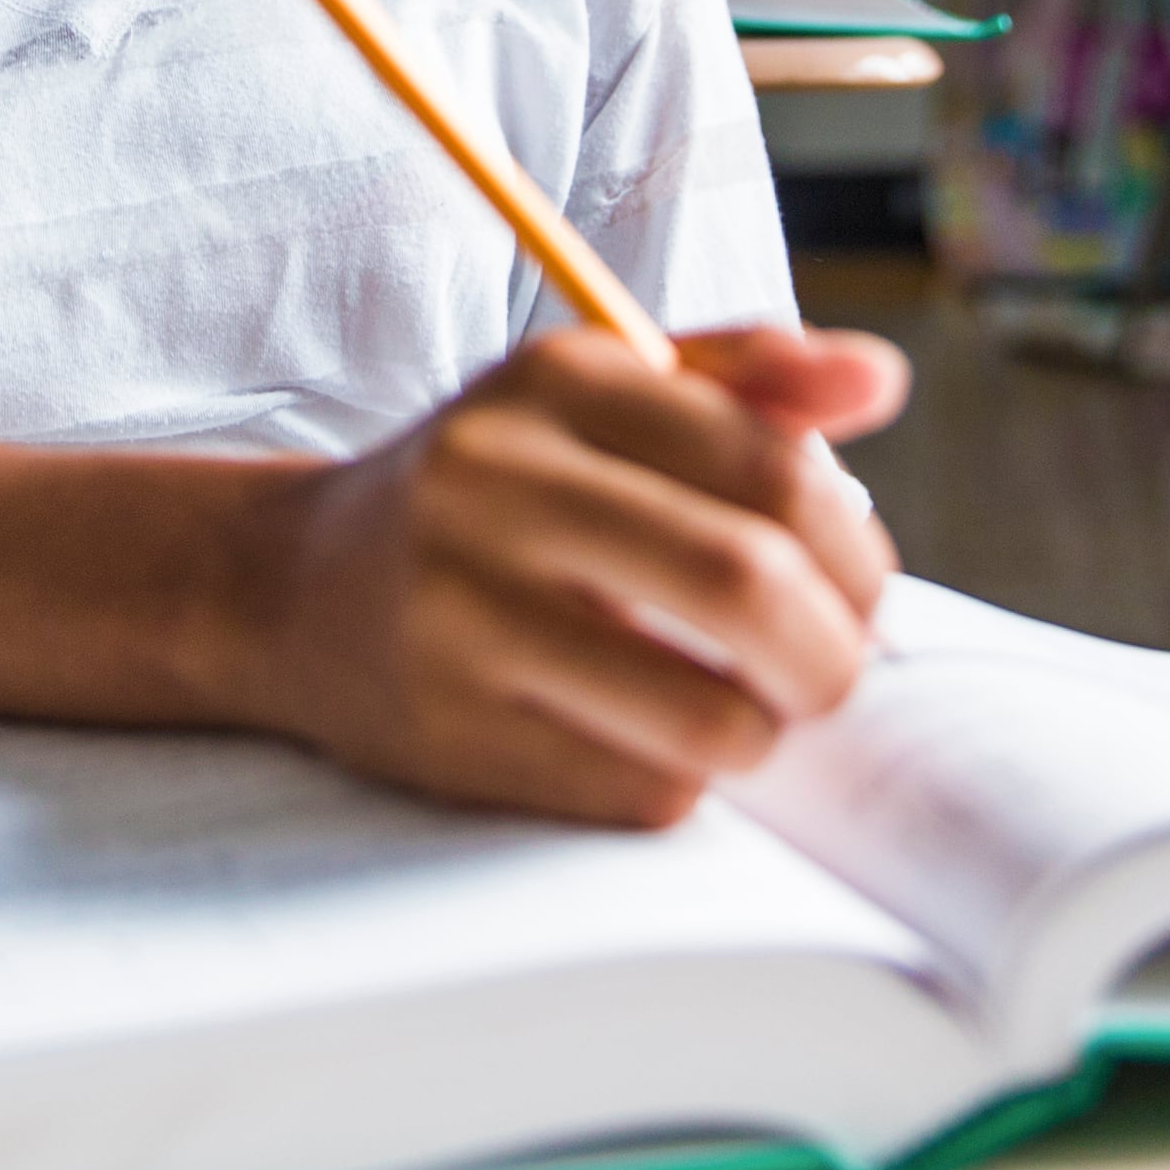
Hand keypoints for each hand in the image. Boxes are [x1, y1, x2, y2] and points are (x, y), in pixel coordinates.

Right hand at [235, 323, 909, 826]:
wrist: (288, 584)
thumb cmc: (494, 489)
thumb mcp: (600, 397)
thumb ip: (747, 380)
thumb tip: (881, 383)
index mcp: (559, 381)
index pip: (775, 467)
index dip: (857, 550)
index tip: (856, 588)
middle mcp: (498, 484)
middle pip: (747, 584)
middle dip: (832, 654)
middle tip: (829, 673)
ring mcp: (461, 614)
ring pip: (705, 716)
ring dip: (760, 733)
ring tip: (744, 713)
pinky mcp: (446, 734)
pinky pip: (637, 789)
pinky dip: (678, 781)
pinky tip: (642, 739)